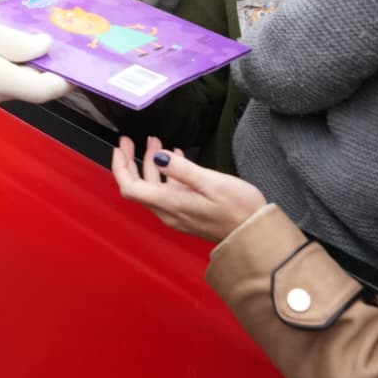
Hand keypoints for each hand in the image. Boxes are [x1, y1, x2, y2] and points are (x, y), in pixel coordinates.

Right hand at [0, 10, 70, 110]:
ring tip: (23, 41)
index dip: (65, 80)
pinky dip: (2, 70)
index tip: (78, 67)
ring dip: (21, 68)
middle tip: (54, 45)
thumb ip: (19, 41)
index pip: (44, 90)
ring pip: (11, 86)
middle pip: (28, 88)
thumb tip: (45, 47)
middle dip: (43, 69)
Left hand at [112, 136, 267, 242]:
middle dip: (131, 161)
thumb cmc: (239, 209)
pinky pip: (169, 193)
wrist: (256, 235)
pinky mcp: (189, 215)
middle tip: (130, 141)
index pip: (131, 187)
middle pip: (138, 187)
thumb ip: (183, 169)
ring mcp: (179, 215)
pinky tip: (176, 158)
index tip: (120, 147)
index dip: (121, 166)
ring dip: (151, 164)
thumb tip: (160, 156)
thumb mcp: (212, 182)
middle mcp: (169, 212)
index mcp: (171, 204)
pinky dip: (167, 174)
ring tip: (156, 142)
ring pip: (154, 188)